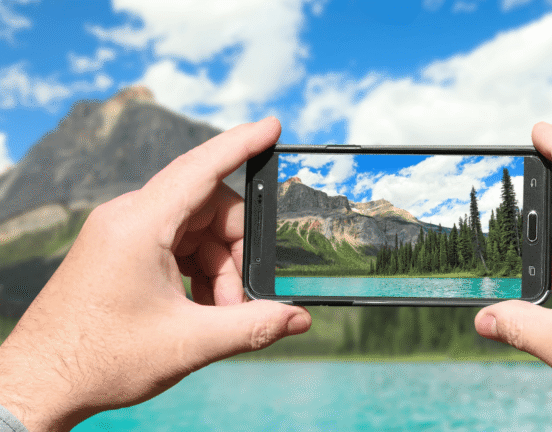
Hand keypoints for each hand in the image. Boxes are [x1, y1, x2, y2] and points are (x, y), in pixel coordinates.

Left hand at [0, 117, 311, 431]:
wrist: (40, 383)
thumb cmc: (99, 359)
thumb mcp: (189, 343)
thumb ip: (252, 326)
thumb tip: (298, 319)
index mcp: (139, 225)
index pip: (202, 168)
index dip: (242, 144)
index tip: (272, 125)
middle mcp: (128, 218)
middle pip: (207, 208)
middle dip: (235, 251)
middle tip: (242, 299)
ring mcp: (122, 233)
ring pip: (194, 230)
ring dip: (217, 268)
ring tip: (217, 315)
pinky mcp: (120, 250)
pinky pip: (175, 245)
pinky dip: (197, 272)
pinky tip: (198, 308)